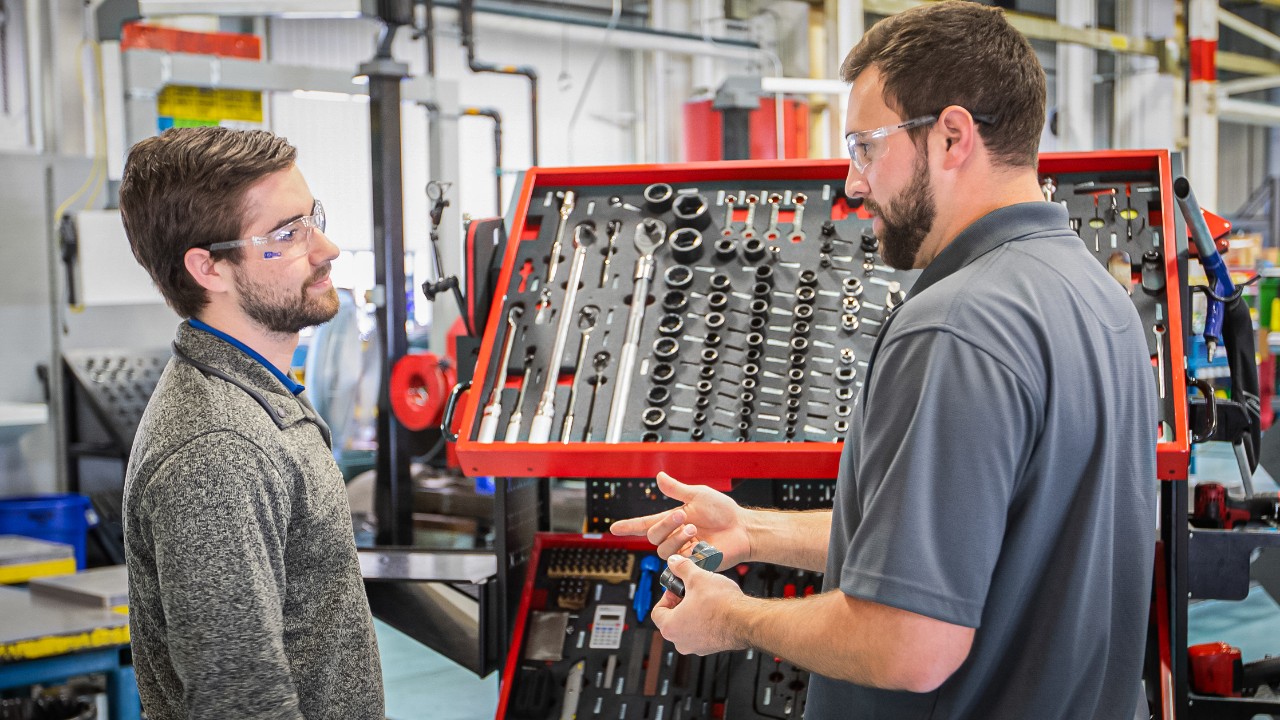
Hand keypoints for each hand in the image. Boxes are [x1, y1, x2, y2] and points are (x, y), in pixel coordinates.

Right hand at [609, 472, 751, 566]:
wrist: (742, 528)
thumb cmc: (723, 511)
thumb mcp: (698, 495)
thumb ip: (677, 489)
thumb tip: (659, 477)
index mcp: (673, 520)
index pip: (644, 524)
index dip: (629, 526)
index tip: (614, 527)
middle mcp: (675, 536)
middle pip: (652, 536)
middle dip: (665, 525)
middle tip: (684, 516)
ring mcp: (683, 551)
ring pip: (663, 549)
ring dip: (677, 537)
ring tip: (695, 529)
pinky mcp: (692, 563)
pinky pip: (679, 560)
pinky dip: (689, 549)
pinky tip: (702, 543)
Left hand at [651, 555, 749, 655]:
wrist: (745, 620)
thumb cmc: (721, 605)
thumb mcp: (697, 577)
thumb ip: (682, 568)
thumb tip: (674, 562)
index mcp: (670, 627)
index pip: (657, 611)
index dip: (666, 596)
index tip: (677, 589)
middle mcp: (680, 642)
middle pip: (672, 619)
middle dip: (680, 603)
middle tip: (691, 591)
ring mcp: (697, 647)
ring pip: (687, 627)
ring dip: (693, 612)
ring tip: (704, 598)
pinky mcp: (711, 647)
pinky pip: (702, 632)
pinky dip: (705, 621)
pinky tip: (716, 609)